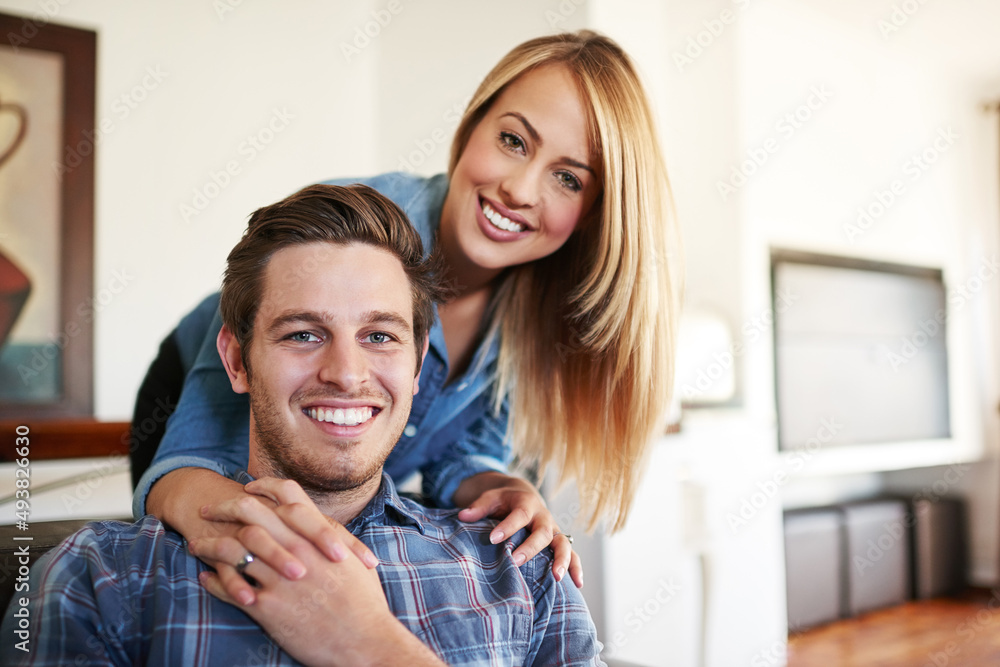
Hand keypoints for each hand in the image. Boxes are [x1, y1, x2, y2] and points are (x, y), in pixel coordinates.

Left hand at [197, 478, 442, 666]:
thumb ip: (333, 537)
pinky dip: (214, 582)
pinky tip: (206, 578)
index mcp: (318, 535)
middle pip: (250, 514)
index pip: (286, 494)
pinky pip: (230, 588)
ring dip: (210, 545)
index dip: (263, 487)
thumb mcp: (354, 557)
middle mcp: (296, 550)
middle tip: (207, 511)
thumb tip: (318, 524)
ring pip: (233, 549)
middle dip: (224, 508)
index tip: (246, 489)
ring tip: (197, 545)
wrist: (364, 640)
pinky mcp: (268, 607)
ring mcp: (280, 578)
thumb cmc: (364, 602)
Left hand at [454, 472, 583, 586]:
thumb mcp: (491, 498)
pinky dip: (576, 568)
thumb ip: (478, 507)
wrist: (523, 496)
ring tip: (556, 577)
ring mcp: (554, 530)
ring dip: (562, 560)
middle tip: (515, 561)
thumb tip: (462, 516)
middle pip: (543, 532)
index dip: (507, 527)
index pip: (519, 515)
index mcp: (526, 504)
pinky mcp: (559, 542)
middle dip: (531, 547)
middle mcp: (544, 517)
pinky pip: (573, 554)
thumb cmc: (504, 501)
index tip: (493, 539)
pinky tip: (577, 584)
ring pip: (563, 544)